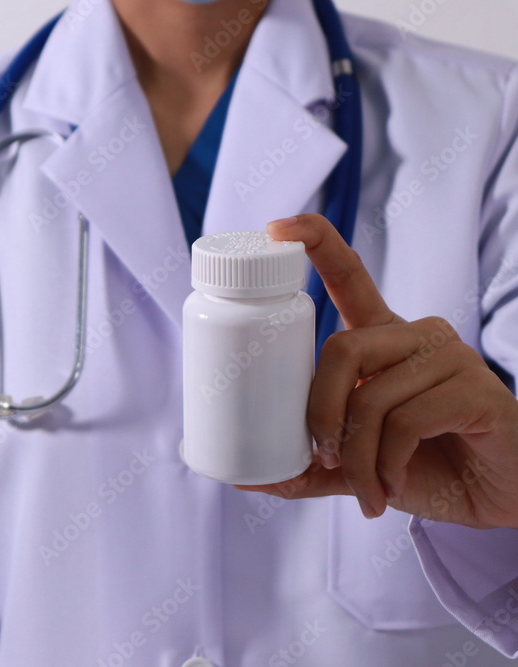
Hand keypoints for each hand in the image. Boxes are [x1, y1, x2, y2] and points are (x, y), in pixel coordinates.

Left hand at [234, 214, 517, 528]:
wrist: (498, 497)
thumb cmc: (427, 465)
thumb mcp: (356, 464)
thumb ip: (307, 466)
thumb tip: (243, 477)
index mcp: (383, 339)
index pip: (349, 276)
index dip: (315, 244)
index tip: (276, 227)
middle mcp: (416, 335)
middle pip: (342, 349)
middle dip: (320, 412)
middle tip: (323, 456)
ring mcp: (451, 357)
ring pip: (373, 397)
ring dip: (356, 456)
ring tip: (366, 488)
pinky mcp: (478, 390)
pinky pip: (409, 422)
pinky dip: (387, 463)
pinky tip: (391, 486)